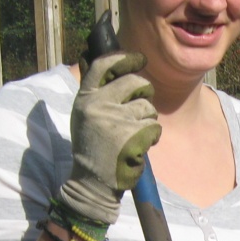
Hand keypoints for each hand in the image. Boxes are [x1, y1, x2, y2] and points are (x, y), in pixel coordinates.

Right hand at [59, 50, 159, 224]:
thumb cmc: (93, 147)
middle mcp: (99, 105)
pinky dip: (153, 137)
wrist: (93, 182)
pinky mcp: (133, 136)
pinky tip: (139, 147)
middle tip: (141, 109)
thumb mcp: (85, 115)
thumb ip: (97, 92)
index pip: (104, 65)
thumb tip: (108, 63)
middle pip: (136, 83)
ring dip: (148, 120)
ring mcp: (116, 120)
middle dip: (145, 94)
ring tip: (134, 135)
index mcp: (85, 98)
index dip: (125, 58)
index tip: (139, 59)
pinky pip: (155, 127)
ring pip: (148, 107)